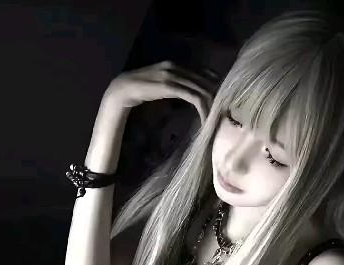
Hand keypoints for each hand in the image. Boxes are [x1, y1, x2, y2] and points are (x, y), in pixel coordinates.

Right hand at [100, 60, 218, 124]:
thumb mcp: (159, 90)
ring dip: (211, 106)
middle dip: (216, 98)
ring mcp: (173, 75)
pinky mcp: (171, 86)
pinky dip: (202, 110)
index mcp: (173, 65)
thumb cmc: (139, 93)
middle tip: (222, 114)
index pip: (202, 73)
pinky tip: (205, 121)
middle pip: (205, 81)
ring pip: (202, 89)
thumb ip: (173, 90)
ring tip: (215, 120)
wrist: (121, 92)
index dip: (213, 88)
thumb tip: (189, 98)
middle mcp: (175, 66)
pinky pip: (194, 97)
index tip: (219, 104)